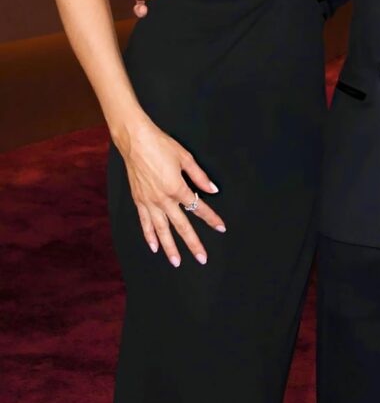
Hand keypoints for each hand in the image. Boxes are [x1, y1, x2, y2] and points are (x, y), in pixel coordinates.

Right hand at [117, 117, 225, 265]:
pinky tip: (154, 247)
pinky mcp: (139, 200)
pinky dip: (149, 236)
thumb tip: (212, 189)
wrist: (135, 141)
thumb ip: (199, 176)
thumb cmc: (161, 145)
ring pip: (161, 230)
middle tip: (202, 258)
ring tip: (177, 262)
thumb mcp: (185, 157)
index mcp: (176, 187)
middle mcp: (163, 199)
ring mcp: (149, 201)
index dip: (211, 218)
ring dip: (170, 247)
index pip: (198, 207)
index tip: (221, 228)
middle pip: (181, 226)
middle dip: (193, 243)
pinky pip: (145, 222)